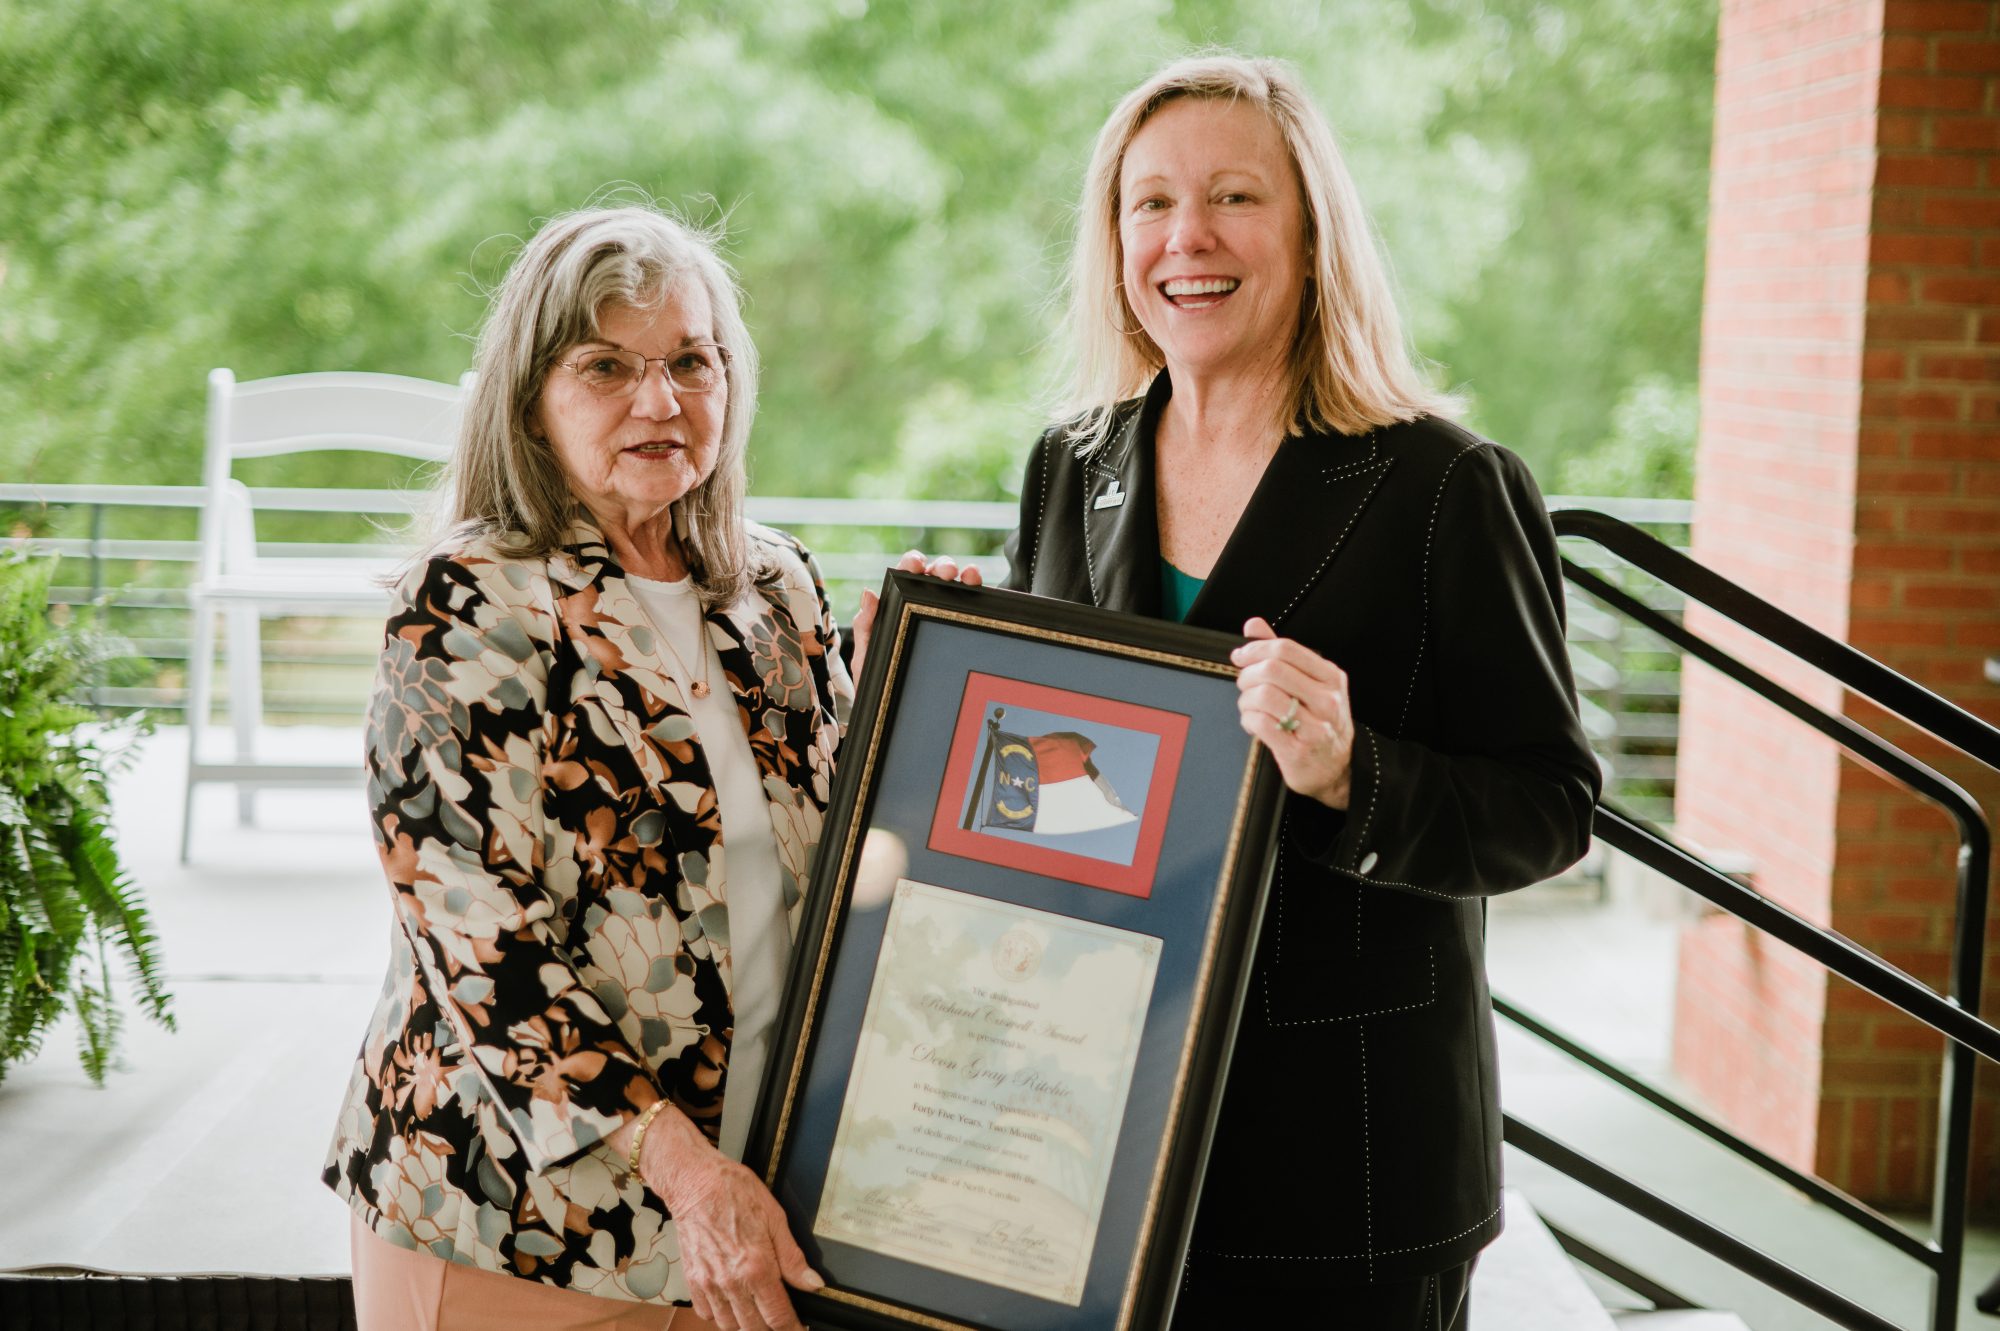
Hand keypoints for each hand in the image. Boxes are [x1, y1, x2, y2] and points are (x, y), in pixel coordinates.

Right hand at [640, 1106, 821, 1330]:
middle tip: (778, 1315)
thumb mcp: (775, 1218)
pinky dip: (721, 1314)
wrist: (695, 1183)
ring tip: (756, 1309)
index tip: (798, 1327)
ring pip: (730, 1326)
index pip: (778, 1317)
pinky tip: (732, 1300)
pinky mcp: (693, 1281)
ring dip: (745, 1324)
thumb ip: (793, 1257)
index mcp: (756, 1268)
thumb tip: (813, 1283)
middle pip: (754, 1328)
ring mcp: (709, 1284)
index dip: (791, 1327)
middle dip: (770, 1327)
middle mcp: (731, 1283)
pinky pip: (707, 1314)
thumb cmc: (734, 1193)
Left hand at [852, 549, 983, 679]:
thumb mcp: (868, 657)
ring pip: (959, 587)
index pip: (906, 576)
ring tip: (969, 576)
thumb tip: (869, 593)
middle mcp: (924, 607)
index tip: (916, 564)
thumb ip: (866, 626)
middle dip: (942, 566)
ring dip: (965, 574)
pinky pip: (975, 608)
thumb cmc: (881, 684)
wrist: (901, 714)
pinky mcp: (965, 629)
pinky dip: (981, 593)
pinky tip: (982, 589)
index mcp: (899, 606)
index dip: (912, 563)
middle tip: (946, 572)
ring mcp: (946, 617)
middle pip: (937, 576)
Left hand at [1231, 617, 1354, 809]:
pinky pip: (1260, 723)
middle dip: (1247, 675)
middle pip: (1272, 670)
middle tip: (1244, 684)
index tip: (1241, 657)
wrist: (1337, 768)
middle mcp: (1327, 700)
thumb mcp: (1310, 684)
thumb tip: (1253, 625)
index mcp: (1331, 677)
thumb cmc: (1320, 722)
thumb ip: (1281, 654)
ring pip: (1263, 696)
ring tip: (1249, 706)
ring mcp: (1315, 726)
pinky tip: (1253, 723)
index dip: (1255, 649)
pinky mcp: (1298, 750)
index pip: (1286, 649)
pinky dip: (1248, 719)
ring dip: (1246, 700)